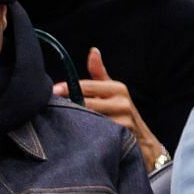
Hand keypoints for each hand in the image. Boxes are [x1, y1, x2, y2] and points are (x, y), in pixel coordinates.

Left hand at [55, 48, 166, 169]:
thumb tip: (93, 51)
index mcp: (118, 88)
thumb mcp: (113, 91)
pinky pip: (97, 135)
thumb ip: (99, 73)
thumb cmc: (122, 112)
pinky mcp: (121, 137)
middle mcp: (122, 103)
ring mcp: (123, 121)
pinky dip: (84, 135)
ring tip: (57, 121)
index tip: (52, 90)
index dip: (68, 88)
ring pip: (91, 119)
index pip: (87, 86)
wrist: (144, 143)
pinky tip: (74, 136)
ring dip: (74, 121)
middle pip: (87, 103)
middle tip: (49, 106)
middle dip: (68, 105)